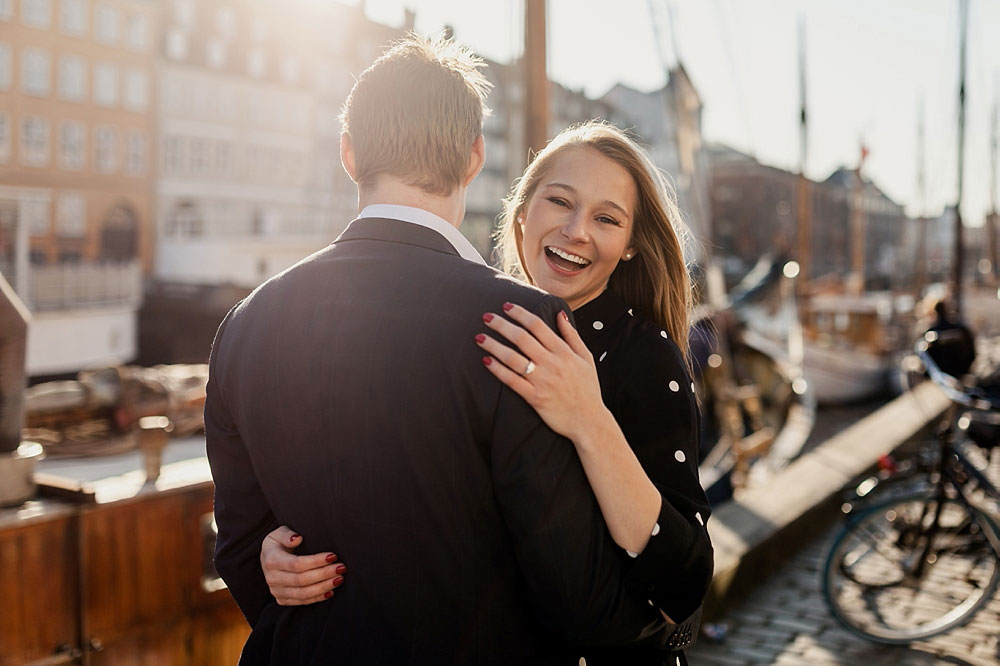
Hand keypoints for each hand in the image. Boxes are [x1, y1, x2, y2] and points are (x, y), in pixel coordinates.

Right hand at [260, 525, 345, 605]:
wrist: (267, 558)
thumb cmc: (277, 543)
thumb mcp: (278, 533)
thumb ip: (287, 534)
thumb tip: (297, 538)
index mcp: (272, 560)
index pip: (297, 564)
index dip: (316, 561)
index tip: (333, 556)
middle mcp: (272, 578)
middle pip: (302, 580)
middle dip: (324, 574)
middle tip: (341, 568)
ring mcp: (277, 591)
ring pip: (303, 594)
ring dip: (323, 587)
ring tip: (339, 579)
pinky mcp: (282, 599)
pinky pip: (302, 601)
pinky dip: (317, 598)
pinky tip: (330, 591)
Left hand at [477, 302, 608, 440]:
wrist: (589, 421)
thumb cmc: (588, 389)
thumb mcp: (586, 358)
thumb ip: (572, 335)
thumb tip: (560, 313)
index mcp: (563, 351)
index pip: (537, 325)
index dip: (520, 313)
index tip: (506, 306)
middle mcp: (551, 363)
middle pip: (521, 338)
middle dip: (501, 325)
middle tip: (486, 317)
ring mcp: (542, 381)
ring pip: (512, 358)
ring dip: (493, 345)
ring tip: (479, 337)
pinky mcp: (534, 397)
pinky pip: (512, 381)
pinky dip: (498, 370)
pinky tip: (486, 361)